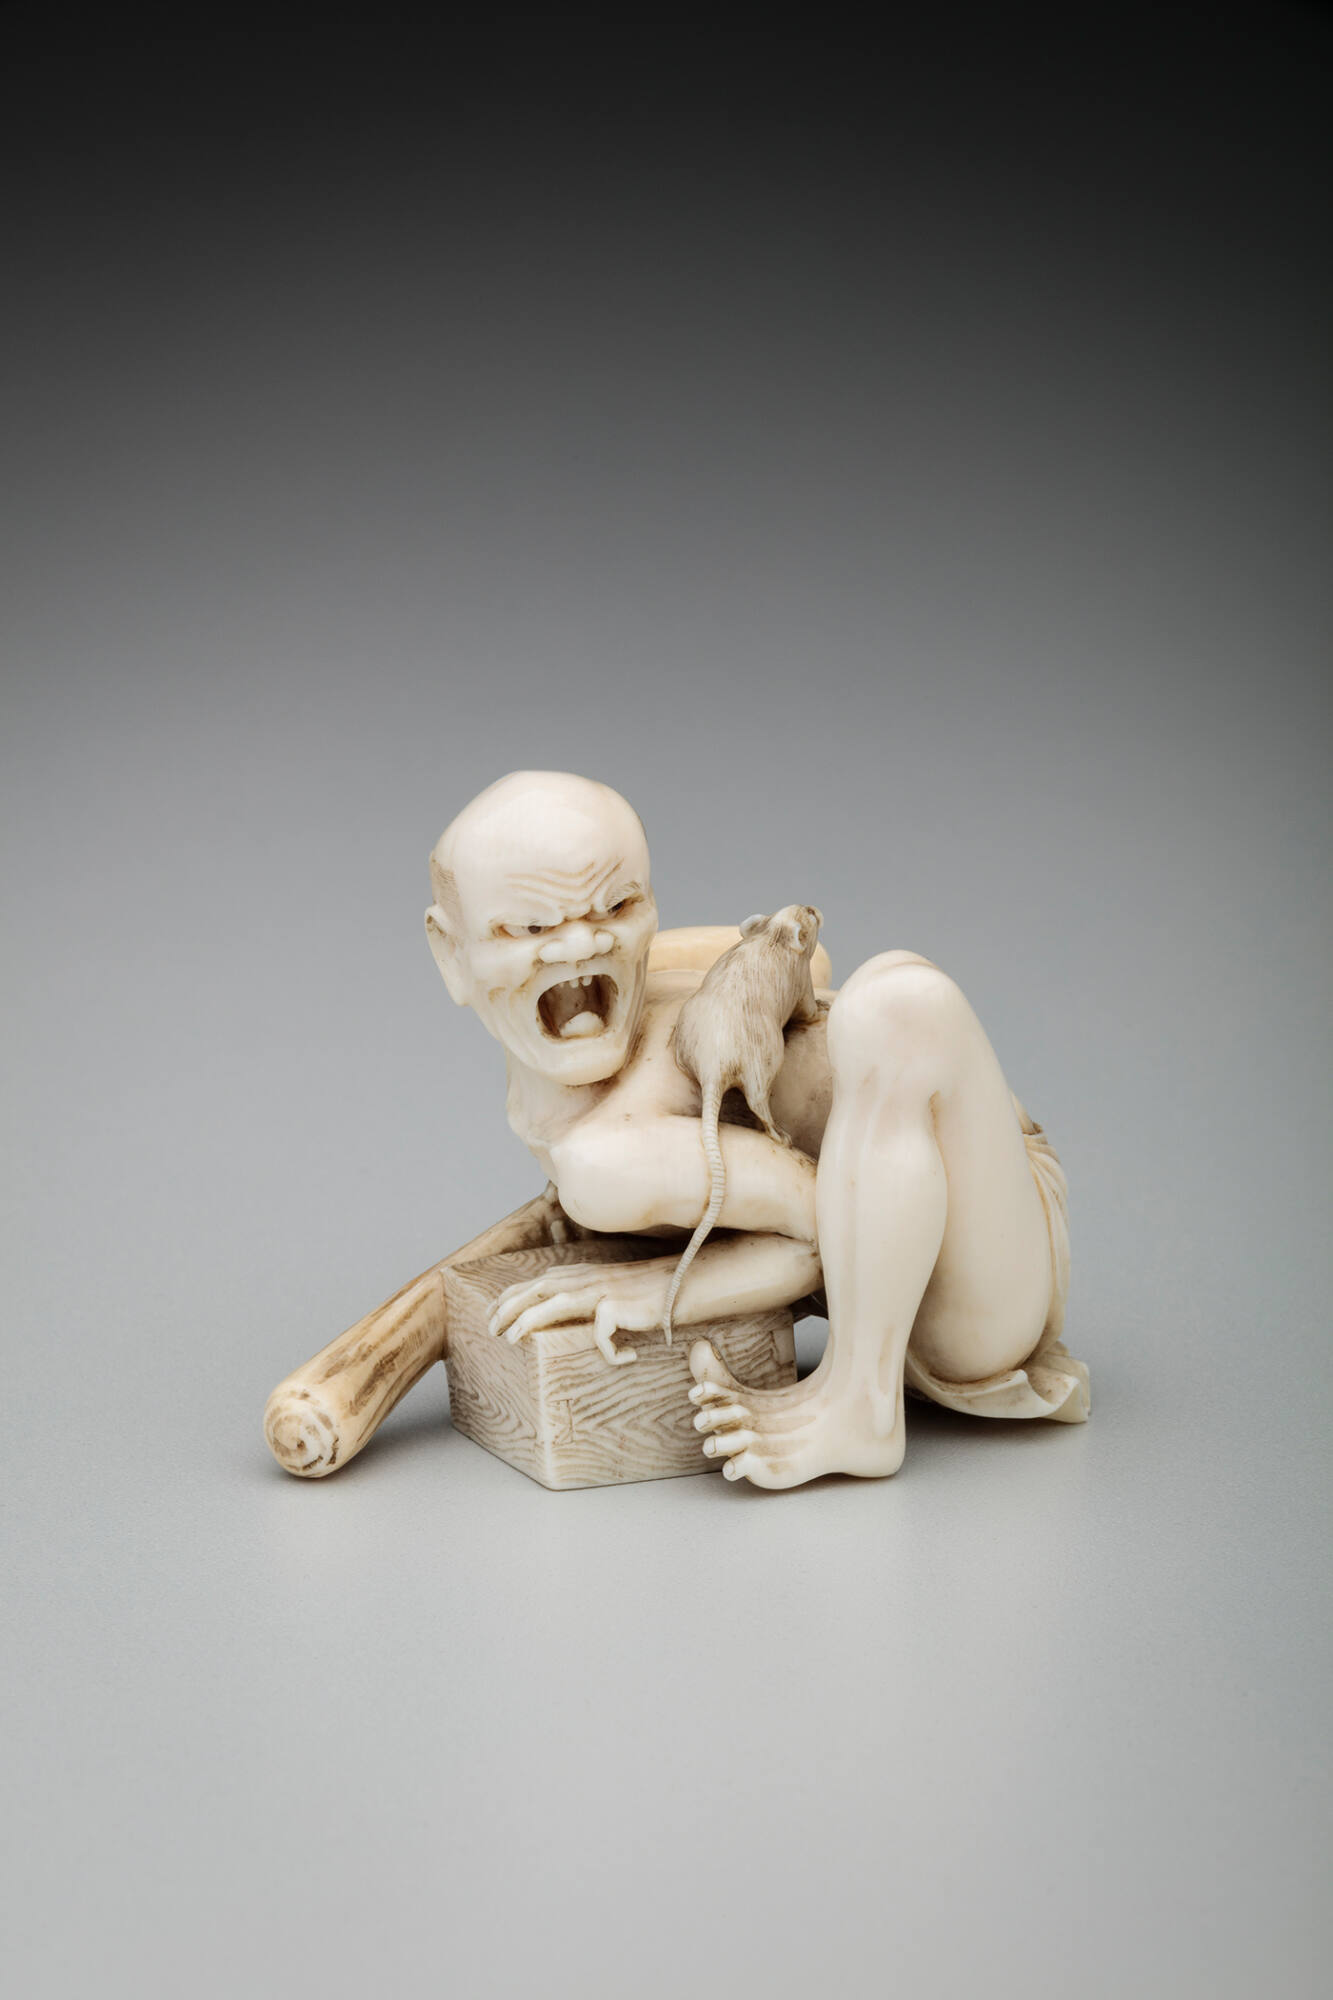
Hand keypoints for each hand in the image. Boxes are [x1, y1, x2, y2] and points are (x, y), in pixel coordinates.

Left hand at [487, 1258, 669, 1366]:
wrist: (683, 1284)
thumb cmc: (643, 1294)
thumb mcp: (604, 1291)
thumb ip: (579, 1297)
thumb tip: (552, 1315)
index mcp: (578, 1275)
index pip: (534, 1282)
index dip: (508, 1297)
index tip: (489, 1315)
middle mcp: (586, 1279)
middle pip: (538, 1289)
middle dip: (508, 1307)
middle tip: (488, 1330)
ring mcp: (603, 1291)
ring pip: (557, 1302)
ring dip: (529, 1320)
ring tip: (511, 1339)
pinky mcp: (622, 1306)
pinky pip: (605, 1331)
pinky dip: (612, 1350)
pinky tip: (626, 1359)